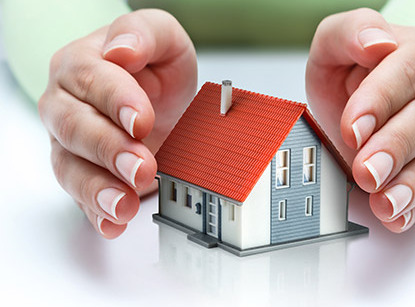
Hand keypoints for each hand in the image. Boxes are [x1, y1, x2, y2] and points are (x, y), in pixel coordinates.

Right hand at [39, 9, 196, 237]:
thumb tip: (122, 49)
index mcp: (82, 64)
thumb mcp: (164, 40)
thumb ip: (144, 34)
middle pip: (75, 127)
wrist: (157, 100)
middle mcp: (66, 104)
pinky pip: (80, 197)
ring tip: (124, 205)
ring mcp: (70, 144)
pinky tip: (113, 223)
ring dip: (98, 189)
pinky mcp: (83, 174)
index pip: (91, 79)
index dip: (115, 100)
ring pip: (70, 167)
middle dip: (109, 149)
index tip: (140, 120)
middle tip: (142, 166)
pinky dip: (96, 214)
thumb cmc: (155, 71)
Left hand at [306, 8, 414, 231]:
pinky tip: (397, 215)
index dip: (379, 102)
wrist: (364, 94)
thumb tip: (376, 42)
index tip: (353, 128)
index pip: (405, 73)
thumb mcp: (335, 44)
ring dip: (411, 183)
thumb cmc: (350, 70)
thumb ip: (350, 33)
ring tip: (383, 202)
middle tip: (366, 171)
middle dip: (394, 148)